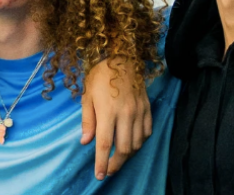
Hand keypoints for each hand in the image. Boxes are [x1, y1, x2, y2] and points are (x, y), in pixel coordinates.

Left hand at [81, 57, 150, 179]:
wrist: (122, 59)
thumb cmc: (99, 77)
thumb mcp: (87, 96)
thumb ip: (87, 120)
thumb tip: (86, 142)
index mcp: (108, 112)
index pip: (105, 144)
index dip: (102, 162)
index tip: (99, 174)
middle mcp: (126, 115)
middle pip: (124, 148)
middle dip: (116, 163)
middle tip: (108, 170)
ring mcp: (139, 113)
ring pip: (137, 143)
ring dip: (127, 155)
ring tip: (117, 159)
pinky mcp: (148, 110)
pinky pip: (147, 133)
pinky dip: (139, 143)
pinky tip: (131, 144)